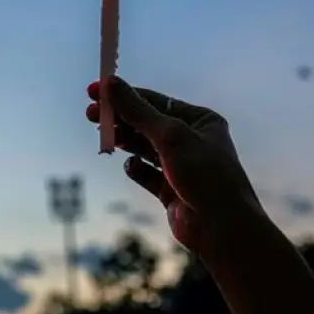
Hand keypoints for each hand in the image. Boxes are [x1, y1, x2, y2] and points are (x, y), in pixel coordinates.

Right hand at [86, 77, 263, 256]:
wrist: (223, 228)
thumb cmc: (205, 175)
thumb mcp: (170, 136)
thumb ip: (138, 111)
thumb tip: (111, 85)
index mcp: (201, 121)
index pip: (156, 102)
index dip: (125, 95)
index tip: (95, 91)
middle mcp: (192, 141)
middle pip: (147, 123)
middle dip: (119, 118)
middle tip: (90, 114)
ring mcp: (181, 166)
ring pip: (144, 148)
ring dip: (124, 141)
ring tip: (104, 138)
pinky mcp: (171, 190)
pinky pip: (146, 174)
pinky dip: (136, 169)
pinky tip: (131, 167)